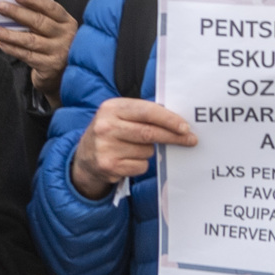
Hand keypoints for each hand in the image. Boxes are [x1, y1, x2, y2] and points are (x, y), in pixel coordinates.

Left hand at [0, 0, 78, 97]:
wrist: (63, 76)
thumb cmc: (54, 48)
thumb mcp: (55, 31)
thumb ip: (41, 19)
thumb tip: (14, 7)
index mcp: (67, 23)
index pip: (51, 8)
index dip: (33, 0)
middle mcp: (66, 36)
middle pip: (39, 22)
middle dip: (17, 13)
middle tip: (1, 7)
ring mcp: (59, 52)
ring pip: (30, 39)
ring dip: (9, 33)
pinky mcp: (49, 67)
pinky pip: (27, 55)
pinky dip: (12, 48)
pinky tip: (2, 43)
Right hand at [70, 97, 198, 199]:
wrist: (84, 158)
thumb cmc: (112, 132)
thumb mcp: (120, 115)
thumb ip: (144, 114)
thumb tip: (178, 121)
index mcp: (111, 108)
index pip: (147, 111)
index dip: (169, 119)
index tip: (185, 126)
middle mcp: (106, 127)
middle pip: (149, 133)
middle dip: (173, 137)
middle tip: (190, 139)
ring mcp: (106, 147)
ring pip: (147, 150)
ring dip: (150, 151)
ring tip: (135, 148)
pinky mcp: (109, 166)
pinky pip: (141, 166)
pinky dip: (141, 164)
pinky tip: (128, 160)